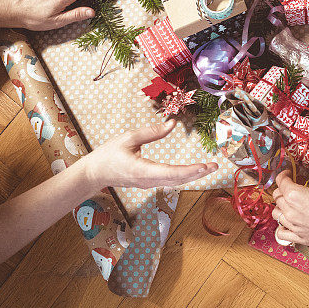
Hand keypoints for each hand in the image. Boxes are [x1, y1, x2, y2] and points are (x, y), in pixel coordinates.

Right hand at [83, 120, 218, 188]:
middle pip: (177, 180)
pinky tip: (194, 172)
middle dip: (198, 173)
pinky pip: (169, 182)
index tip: (204, 166)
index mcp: (142, 170)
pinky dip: (184, 177)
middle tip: (215, 166)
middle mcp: (147, 180)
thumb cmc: (108, 155)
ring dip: (193, 175)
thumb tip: (172, 123)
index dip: (189, 171)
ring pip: (175, 182)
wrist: (93, 174)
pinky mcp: (148, 183)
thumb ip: (151, 131)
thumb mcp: (128, 138)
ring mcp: (148, 184)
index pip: (171, 173)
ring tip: (209, 168)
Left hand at [272, 155, 308, 279]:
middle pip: (277, 196)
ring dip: (281, 206)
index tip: (290, 172)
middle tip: (294, 185)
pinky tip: (291, 222)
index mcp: (295, 195)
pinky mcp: (300, 238)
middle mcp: (290, 212)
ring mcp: (294, 227)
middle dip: (283, 188)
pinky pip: (281, 233)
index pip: (280, 181)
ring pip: (276, 214)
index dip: (284, 173)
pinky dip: (282, 226)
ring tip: (292, 202)